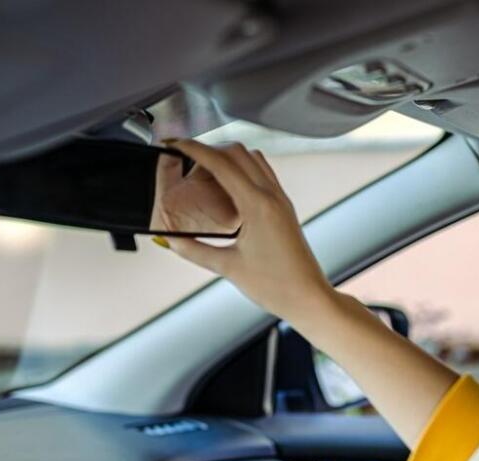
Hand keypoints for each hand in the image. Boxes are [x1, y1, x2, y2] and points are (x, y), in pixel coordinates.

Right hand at [159, 140, 336, 322]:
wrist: (309, 297)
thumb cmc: (275, 286)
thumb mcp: (227, 268)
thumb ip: (194, 250)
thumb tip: (170, 239)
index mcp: (257, 205)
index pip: (221, 163)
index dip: (194, 149)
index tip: (174, 144)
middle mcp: (272, 195)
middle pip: (237, 152)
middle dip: (209, 149)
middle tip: (185, 159)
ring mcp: (281, 199)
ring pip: (253, 158)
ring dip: (228, 156)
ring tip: (204, 170)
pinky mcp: (284, 207)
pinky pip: (263, 173)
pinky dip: (242, 168)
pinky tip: (227, 186)